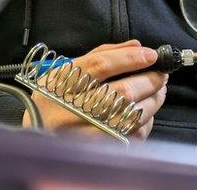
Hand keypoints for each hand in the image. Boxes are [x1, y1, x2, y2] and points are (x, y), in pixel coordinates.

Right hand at [22, 39, 167, 140]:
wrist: (36, 138)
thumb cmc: (55, 100)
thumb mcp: (64, 73)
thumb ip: (99, 55)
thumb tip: (137, 46)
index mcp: (58, 84)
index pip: (99, 65)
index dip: (129, 58)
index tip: (151, 54)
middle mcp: (68, 110)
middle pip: (121, 92)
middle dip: (148, 80)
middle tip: (161, 74)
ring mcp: (82, 134)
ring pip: (130, 115)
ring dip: (152, 101)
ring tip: (159, 91)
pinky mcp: (96, 152)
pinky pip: (130, 136)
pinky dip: (144, 123)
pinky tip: (146, 114)